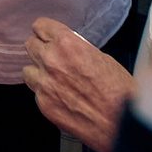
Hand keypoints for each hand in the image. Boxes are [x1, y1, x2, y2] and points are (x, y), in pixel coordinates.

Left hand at [23, 18, 132, 151]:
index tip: (47, 36)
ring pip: (28, 70)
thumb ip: (77, 49)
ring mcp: (45, 84)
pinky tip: (62, 98)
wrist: (123, 125)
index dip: (46, 32)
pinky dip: (45, 93)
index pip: (40, 26)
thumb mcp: (103, 58)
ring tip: (56, 80)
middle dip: (41, 51)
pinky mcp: (44, 104)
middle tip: (54, 59)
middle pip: (31, 45)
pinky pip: (36, 92)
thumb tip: (67, 49)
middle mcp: (51, 61)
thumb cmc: (120, 93)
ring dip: (39, 73)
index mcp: (67, 44)